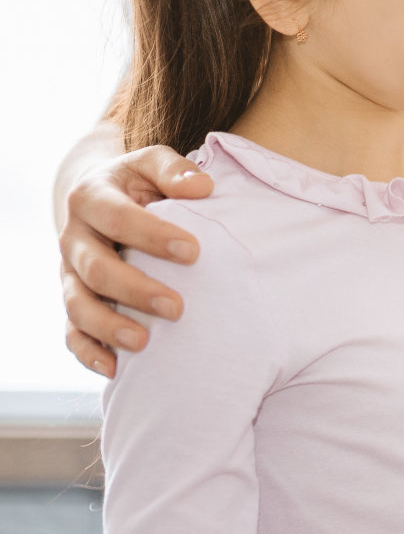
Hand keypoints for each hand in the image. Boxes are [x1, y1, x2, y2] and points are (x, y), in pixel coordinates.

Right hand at [58, 146, 212, 375]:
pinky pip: (71, 331)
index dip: (151, 234)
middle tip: (177, 308)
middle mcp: (74, 237)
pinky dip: (88, 352)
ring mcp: (69, 272)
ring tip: (143, 342)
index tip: (193, 251)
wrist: (101, 197)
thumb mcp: (151, 164)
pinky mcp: (74, 299)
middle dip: (134, 290)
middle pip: (95, 268)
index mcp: (92, 198)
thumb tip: (202, 188)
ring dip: (108, 326)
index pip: (116, 217)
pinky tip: (114, 369)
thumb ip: (174, 171)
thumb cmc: (139, 183)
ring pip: (77, 305)